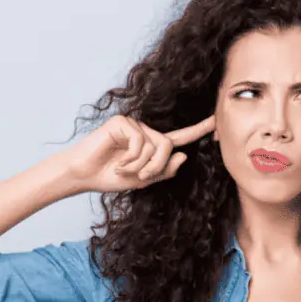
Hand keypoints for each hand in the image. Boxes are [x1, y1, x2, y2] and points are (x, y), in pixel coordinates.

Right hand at [63, 114, 214, 192]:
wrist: (83, 175)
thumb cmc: (110, 176)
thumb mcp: (143, 180)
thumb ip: (164, 170)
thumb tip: (184, 155)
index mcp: (153, 144)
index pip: (180, 137)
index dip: (199, 130)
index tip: (217, 121)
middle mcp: (146, 131)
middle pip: (169, 146)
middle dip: (156, 167)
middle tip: (138, 177)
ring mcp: (134, 125)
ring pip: (156, 145)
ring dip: (141, 165)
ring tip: (122, 169)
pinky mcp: (122, 122)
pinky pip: (140, 142)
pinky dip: (131, 159)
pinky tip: (117, 162)